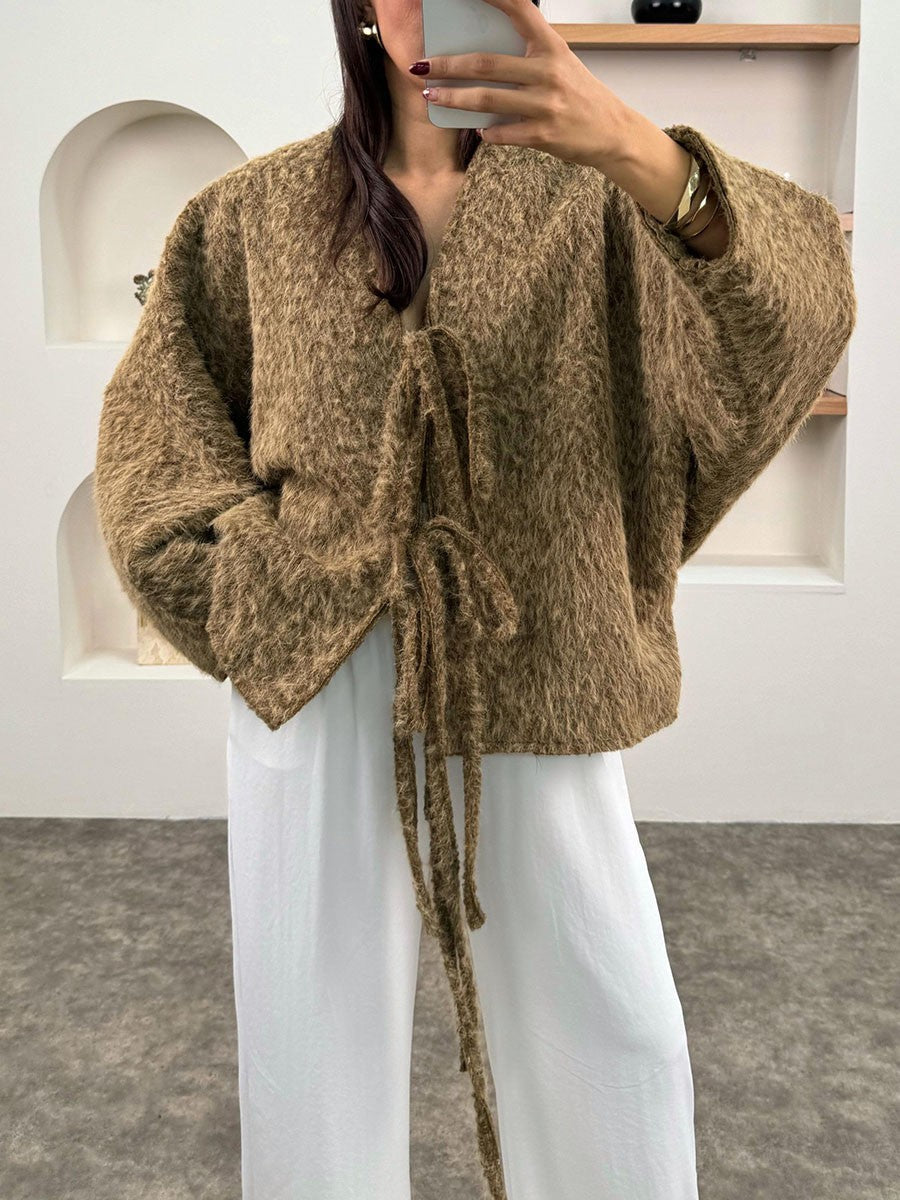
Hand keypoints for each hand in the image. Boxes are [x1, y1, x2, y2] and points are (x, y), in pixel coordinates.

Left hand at [410, 0, 634, 171]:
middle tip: (421, 65)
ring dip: (454, 99)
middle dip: (448, 64)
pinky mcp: (544, 134)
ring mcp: (546, 104)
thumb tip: (484, 57)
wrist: (614, 133)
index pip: (518, 8)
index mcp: (551, 45)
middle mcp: (548, 71)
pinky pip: (503, 133)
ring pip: (487, 100)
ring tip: (433, 96)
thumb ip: (528, 55)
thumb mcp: (560, 63)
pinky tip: (478, 130)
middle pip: (486, 64)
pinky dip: (488, 132)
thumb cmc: (581, 96)